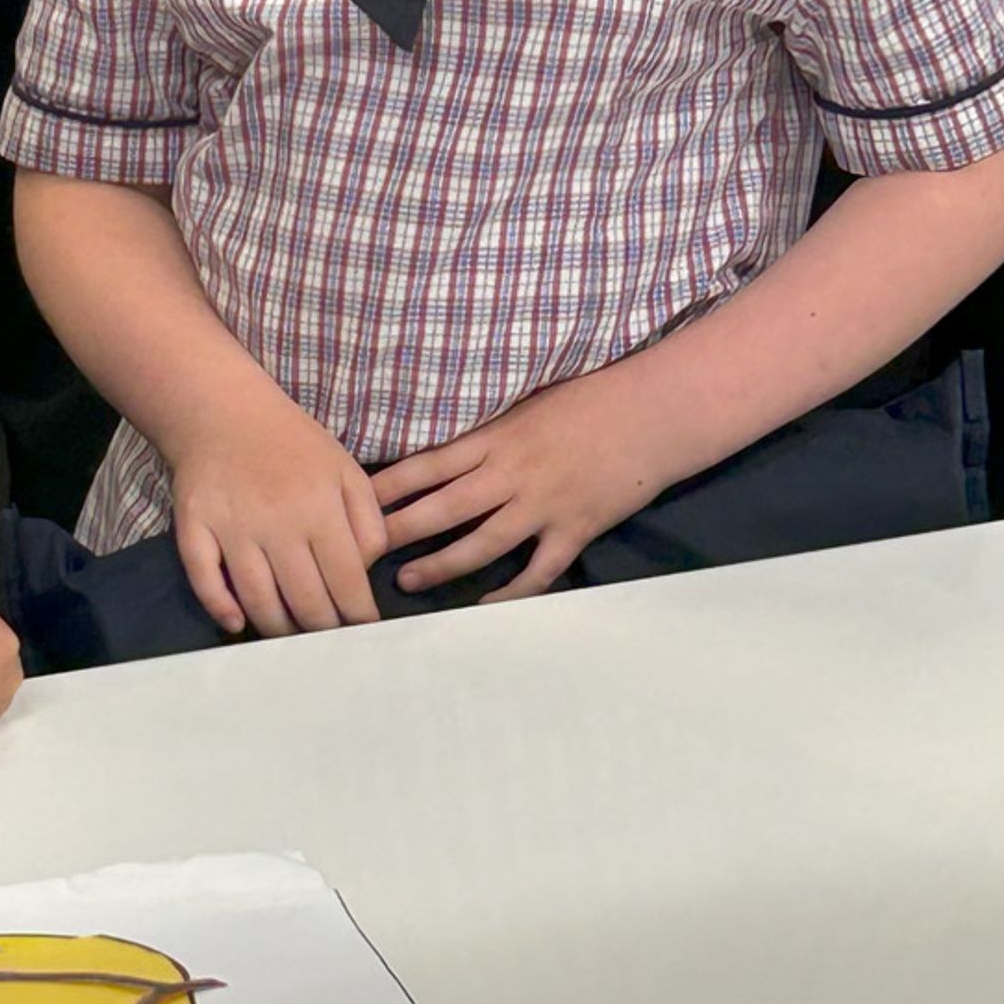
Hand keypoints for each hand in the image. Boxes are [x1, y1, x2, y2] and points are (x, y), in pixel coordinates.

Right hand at [170, 385, 386, 635]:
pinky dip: (220, 607)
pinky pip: (204, 579)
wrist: (223, 410)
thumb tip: (365, 574)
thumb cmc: (293, 444)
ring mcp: (232, 528)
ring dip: (278, 629)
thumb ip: (368, 523)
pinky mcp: (195, 527)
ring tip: (291, 636)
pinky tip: (236, 623)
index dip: (358, 617)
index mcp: (320, 508)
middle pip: (305, 601)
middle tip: (329, 641)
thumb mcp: (346, 471)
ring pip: (258, 600)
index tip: (363, 633)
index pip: (346, 582)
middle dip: (322, 632)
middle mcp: (277, 523)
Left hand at [372, 367, 661, 599]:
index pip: (428, 464)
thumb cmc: (589, 398)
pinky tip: (483, 605)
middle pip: (444, 507)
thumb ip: (487, 427)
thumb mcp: (527, 401)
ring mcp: (544, 504)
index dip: (387, 485)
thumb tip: (442, 442)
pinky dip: (511, 591)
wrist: (652, 412)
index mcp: (497, 437)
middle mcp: (513, 473)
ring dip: (442, 564)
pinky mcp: (575, 529)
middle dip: (399, 531)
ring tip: (406, 581)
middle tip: (359, 551)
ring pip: (482, 543)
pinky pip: (538, 569)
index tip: (351, 501)